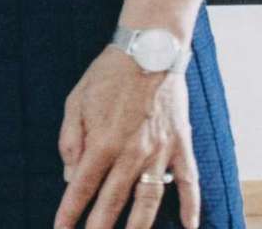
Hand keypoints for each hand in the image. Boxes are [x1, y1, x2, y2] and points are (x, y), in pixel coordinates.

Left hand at [54, 46, 198, 228]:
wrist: (149, 49)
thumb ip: (70, 139)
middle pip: (113, 202)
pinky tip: (191, 226)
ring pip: (149, 200)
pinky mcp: (181, 145)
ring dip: (140, 226)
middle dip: (99, 227)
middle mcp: (131, 152)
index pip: (81, 187)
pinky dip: (191, 206)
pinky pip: (189, 182)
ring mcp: (160, 151)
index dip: (70, 212)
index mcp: (102, 142)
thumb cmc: (108, 75)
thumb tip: (70, 174)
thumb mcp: (76, 100)